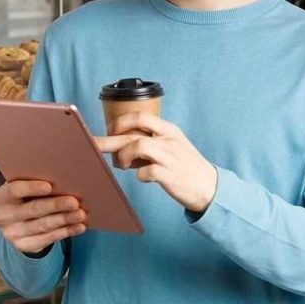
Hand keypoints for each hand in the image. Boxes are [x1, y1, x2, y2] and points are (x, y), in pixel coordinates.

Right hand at [0, 180, 86, 253]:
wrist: (17, 222)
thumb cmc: (27, 196)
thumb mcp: (24, 187)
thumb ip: (35, 180)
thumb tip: (63, 175)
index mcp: (1, 197)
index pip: (14, 190)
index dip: (31, 188)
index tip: (49, 186)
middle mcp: (3, 216)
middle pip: (32, 209)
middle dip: (55, 205)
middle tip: (74, 202)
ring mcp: (12, 234)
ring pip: (43, 225)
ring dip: (65, 219)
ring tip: (81, 214)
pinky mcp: (24, 245)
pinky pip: (48, 239)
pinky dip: (66, 231)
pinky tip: (79, 226)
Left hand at [95, 113, 217, 213]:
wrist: (210, 186)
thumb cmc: (185, 166)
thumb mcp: (172, 146)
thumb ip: (150, 141)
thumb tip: (122, 144)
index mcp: (168, 130)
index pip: (139, 116)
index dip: (120, 122)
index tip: (109, 130)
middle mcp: (168, 140)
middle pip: (132, 133)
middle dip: (108, 139)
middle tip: (94, 145)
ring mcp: (170, 157)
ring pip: (137, 145)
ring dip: (124, 156)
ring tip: (123, 166)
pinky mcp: (170, 175)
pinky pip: (147, 172)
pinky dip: (140, 175)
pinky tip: (143, 177)